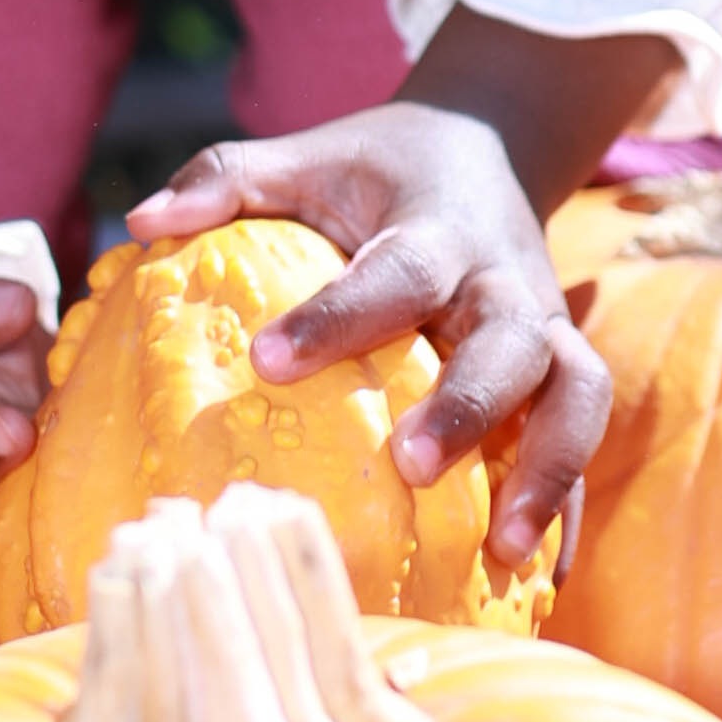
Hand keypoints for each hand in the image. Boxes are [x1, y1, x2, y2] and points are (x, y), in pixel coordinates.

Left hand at [126, 96, 610, 571]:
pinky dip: (566, 505)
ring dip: (546, 470)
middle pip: (511, 344)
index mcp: (438, 228)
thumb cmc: (373, 168)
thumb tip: (141, 222)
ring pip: (576, 397)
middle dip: (469, 407)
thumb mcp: (304, 157)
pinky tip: (538, 578)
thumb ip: (225, 180)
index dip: (338, 318)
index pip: (396, 274)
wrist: (483, 144)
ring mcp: (544, 328)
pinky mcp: (561, 371)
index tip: (267, 358)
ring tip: (502, 550)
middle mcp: (503, 281)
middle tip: (409, 467)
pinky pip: (580, 440)